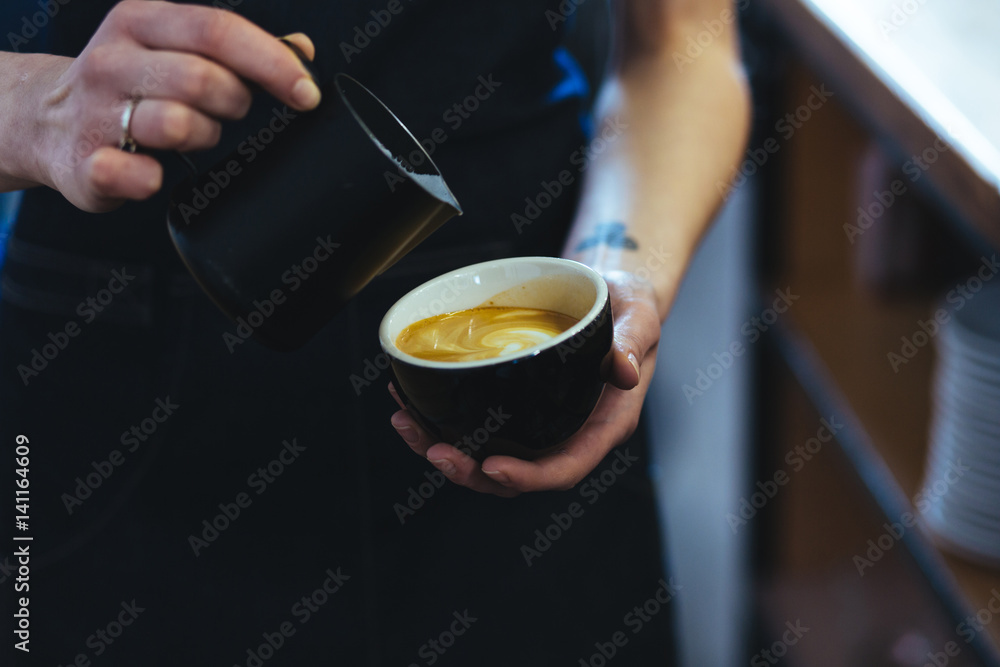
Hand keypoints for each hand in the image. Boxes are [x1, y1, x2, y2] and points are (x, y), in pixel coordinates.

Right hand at [29, 0, 318, 211]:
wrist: (44, 121)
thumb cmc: (129, 84)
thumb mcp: (173, 47)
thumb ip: (235, 48)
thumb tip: (302, 49)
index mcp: (141, 21)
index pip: (217, 30)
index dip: (271, 62)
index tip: (307, 93)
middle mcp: (113, 60)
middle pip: (203, 79)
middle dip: (234, 103)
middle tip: (229, 113)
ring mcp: (95, 111)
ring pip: (177, 124)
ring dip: (204, 136)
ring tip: (192, 135)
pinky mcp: (85, 162)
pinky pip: (133, 174)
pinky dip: (153, 179)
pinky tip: (154, 172)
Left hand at [389, 271, 661, 496]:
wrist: (611, 296)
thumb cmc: (628, 309)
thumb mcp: (640, 318)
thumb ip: (634, 344)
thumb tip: (624, 372)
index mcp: (602, 426)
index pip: (565, 468)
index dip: (529, 476)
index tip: (493, 466)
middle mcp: (567, 434)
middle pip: (516, 475)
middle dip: (472, 472)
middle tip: (434, 449)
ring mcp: (538, 424)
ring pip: (488, 456)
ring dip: (443, 449)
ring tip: (406, 424)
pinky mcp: (515, 407)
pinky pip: (477, 427)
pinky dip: (439, 420)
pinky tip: (409, 401)